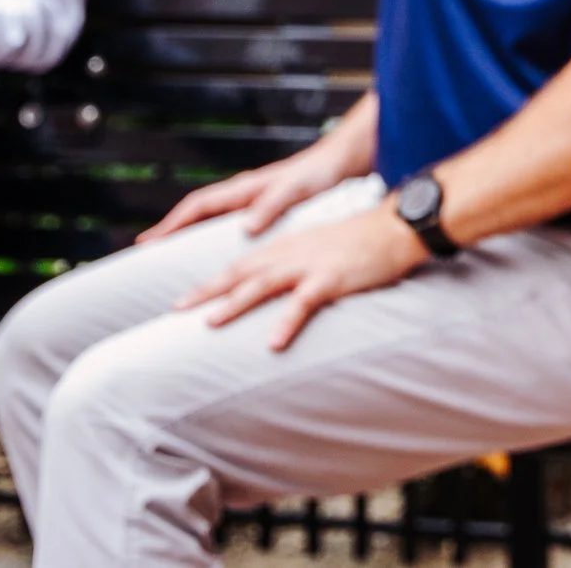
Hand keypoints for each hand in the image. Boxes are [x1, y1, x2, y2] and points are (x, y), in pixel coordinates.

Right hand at [138, 146, 345, 244]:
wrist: (336, 163)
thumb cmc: (317, 174)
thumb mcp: (295, 190)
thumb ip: (271, 205)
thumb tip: (245, 227)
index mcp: (243, 189)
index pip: (197, 205)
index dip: (172, 223)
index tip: (148, 241)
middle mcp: (241, 193)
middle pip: (195, 212)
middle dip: (169, 229)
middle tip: (144, 250)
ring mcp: (249, 201)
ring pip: (207, 218)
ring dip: (186, 233)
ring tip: (166, 256)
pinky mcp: (261, 209)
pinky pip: (224, 223)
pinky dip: (208, 236)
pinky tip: (209, 253)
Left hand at [175, 204, 428, 346]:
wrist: (395, 227)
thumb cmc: (361, 243)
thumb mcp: (318, 250)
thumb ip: (294, 267)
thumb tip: (275, 290)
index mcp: (285, 248)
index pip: (239, 265)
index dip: (209, 282)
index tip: (181, 300)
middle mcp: (290, 253)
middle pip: (240, 272)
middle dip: (206, 290)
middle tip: (175, 308)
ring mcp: (310, 264)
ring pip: (263, 284)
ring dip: (235, 303)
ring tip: (210, 323)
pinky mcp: (332, 278)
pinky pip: (304, 303)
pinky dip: (287, 322)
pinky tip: (273, 344)